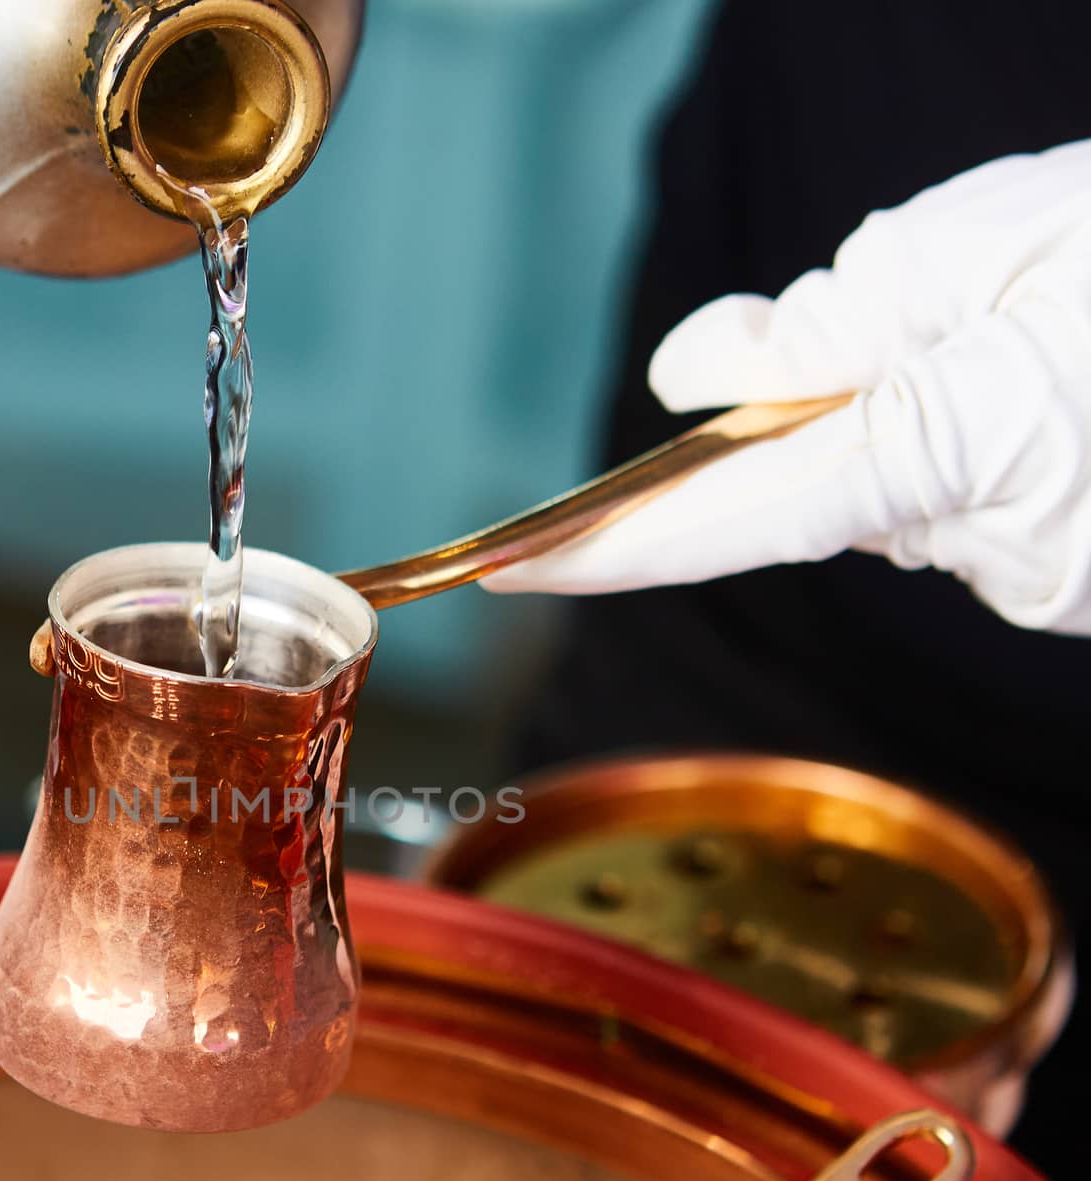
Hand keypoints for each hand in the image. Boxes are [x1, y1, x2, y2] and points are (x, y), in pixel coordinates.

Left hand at [483, 140, 1090, 633]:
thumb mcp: (1001, 238)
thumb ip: (833, 321)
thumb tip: (687, 382)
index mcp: (947, 451)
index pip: (721, 520)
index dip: (602, 547)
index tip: (501, 569)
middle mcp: (984, 550)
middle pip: (817, 496)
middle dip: (826, 415)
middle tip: (951, 317)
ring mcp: (1040, 583)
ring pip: (898, 502)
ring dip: (918, 425)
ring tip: (1038, 344)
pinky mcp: (1070, 587)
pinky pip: (967, 517)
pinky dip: (973, 455)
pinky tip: (1053, 397)